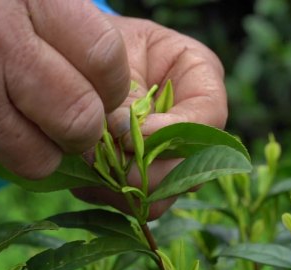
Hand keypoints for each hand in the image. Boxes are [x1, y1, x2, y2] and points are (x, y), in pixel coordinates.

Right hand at [0, 0, 129, 178]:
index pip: (105, 57)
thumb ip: (51, 26)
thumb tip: (103, 80)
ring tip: (11, 125)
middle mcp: (2, 41)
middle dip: (84, 135)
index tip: (102, 96)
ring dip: (36, 152)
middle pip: (82, 118)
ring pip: (41, 158)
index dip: (112, 88)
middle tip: (69, 129)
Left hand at [72, 16, 227, 218]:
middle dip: (145, 171)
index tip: (129, 135)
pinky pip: (132, 202)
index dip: (171, 134)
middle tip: (103, 158)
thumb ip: (127, 95)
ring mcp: (171, 160)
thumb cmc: (104, 45)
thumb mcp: (117, 56)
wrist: (81, 59)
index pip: (208, 119)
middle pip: (191, 172)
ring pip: (163, 197)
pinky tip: (84, 171)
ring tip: (89, 164)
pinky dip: (105, 192)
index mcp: (201, 81)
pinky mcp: (142, 179)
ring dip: (123, 187)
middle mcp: (195, 128)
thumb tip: (123, 139)